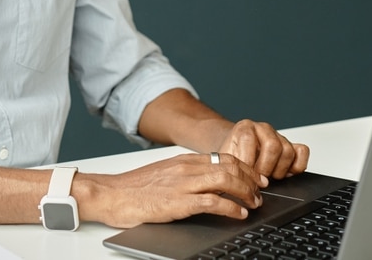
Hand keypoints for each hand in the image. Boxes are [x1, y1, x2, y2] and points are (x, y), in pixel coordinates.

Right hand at [75, 152, 265, 227]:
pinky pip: (212, 202)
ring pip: (226, 180)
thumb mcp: (164, 173)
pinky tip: (239, 214)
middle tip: (260, 192)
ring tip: (253, 204)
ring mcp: (182, 184)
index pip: (224, 157)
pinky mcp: (178, 203)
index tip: (256, 178)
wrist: (111, 194)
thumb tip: (209, 181)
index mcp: (184, 160)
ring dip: (246, 193)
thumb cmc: (135, 188)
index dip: (246, 168)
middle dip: (251, 179)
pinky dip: (231, 208)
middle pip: (230, 166)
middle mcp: (186, 168)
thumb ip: (186, 174)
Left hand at [219, 119, 309, 179]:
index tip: (244, 176)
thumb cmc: (230, 156)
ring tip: (268, 176)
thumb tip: (231, 183)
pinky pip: (302, 152)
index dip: (247, 162)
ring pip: (288, 151)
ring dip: (279, 170)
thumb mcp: (224, 159)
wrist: (235, 149)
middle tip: (258, 178)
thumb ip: (227, 166)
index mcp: (244, 128)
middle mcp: (263, 129)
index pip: (248, 139)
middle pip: (273, 146)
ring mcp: (279, 136)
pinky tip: (284, 172)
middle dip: (265, 168)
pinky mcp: (291, 146)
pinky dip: (297, 166)